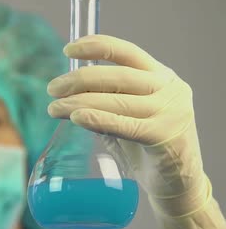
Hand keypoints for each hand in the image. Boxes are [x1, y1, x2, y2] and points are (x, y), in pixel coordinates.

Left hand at [46, 34, 207, 216]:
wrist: (176, 182)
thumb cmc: (146, 145)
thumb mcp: (128, 113)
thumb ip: (106, 98)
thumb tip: (65, 90)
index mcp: (162, 76)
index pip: (128, 52)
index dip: (97, 46)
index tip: (68, 49)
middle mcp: (170, 89)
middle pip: (118, 76)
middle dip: (80, 80)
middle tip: (52, 89)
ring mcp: (172, 112)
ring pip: (117, 101)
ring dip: (79, 102)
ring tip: (54, 108)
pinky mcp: (166, 136)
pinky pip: (125, 125)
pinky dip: (98, 119)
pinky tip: (76, 117)